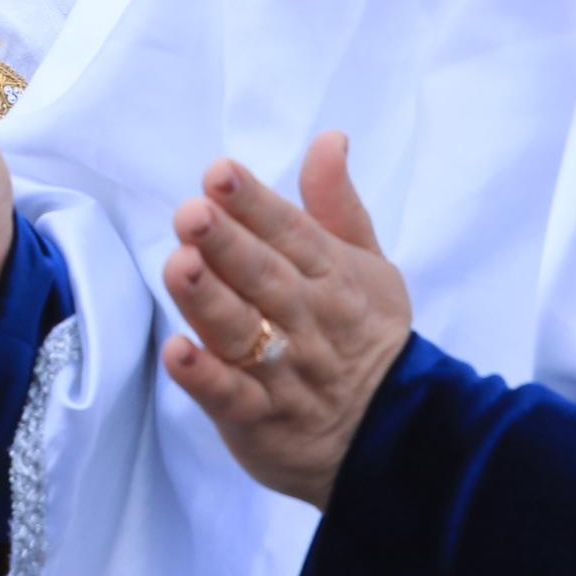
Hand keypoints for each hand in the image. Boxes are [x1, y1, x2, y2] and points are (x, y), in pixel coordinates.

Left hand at [157, 136, 414, 505]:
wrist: (398, 437)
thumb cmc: (366, 336)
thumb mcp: (367, 266)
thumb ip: (336, 205)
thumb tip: (328, 138)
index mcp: (330, 274)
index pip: (290, 232)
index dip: (255, 203)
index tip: (220, 173)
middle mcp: (305, 319)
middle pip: (262, 276)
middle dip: (227, 244)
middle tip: (192, 212)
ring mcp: (281, 371)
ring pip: (241, 333)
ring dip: (209, 300)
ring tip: (180, 265)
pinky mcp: (259, 420)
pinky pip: (231, 398)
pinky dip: (205, 378)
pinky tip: (177, 352)